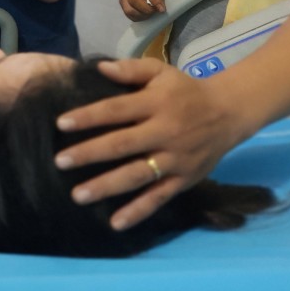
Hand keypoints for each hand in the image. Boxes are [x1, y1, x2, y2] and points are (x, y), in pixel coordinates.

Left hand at [53, 59, 242, 230]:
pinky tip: (116, 223)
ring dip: (107, 186)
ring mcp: (175, 159)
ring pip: (137, 175)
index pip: (116, 110)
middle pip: (122, 145)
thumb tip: (99, 67)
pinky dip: (138, 211)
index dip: (89, 117)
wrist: (229, 113)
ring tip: (78, 195)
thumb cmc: (185, 91)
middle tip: (60, 161)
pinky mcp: (184, 180)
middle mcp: (165, 132)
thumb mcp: (160, 71)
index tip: (61, 124)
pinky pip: (159, 197)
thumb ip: (130, 70)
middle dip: (89, 154)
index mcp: (156, 103)